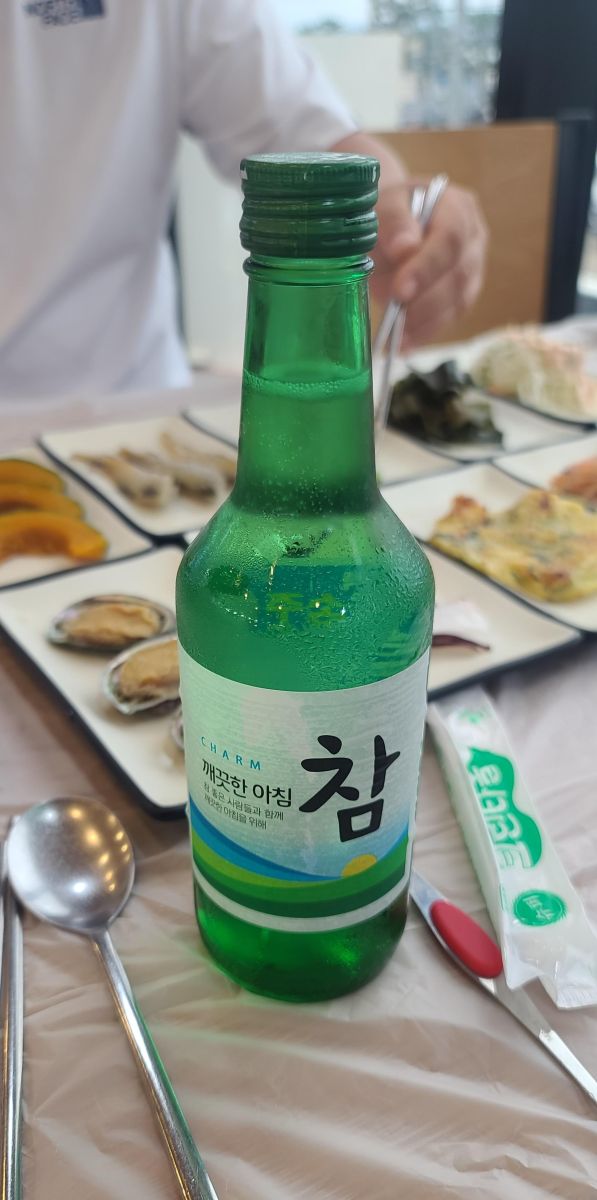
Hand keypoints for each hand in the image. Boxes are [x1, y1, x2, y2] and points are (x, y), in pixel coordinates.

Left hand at [371, 180, 487, 350]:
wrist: (390, 226)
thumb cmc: (388, 211)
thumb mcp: (384, 204)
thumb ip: (393, 221)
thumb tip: (404, 248)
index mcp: (458, 208)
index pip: (450, 239)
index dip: (427, 268)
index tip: (401, 290)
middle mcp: (473, 239)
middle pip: (457, 275)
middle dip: (425, 301)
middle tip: (394, 317)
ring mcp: (472, 269)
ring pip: (458, 301)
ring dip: (425, 323)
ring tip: (396, 338)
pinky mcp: (462, 295)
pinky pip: (449, 318)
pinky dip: (425, 334)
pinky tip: (403, 346)